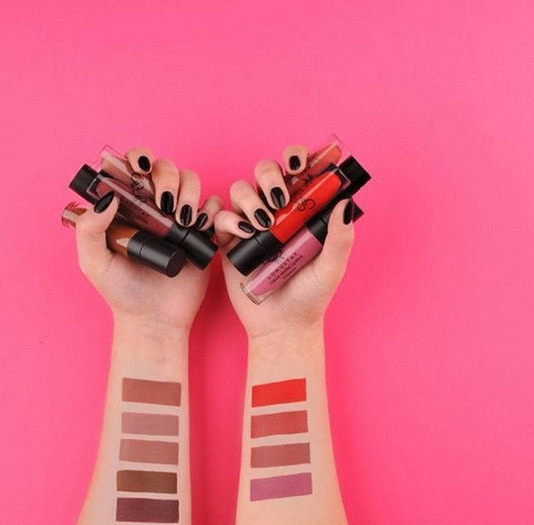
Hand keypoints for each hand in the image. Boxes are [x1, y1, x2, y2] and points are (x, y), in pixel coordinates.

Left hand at [72, 147, 221, 332]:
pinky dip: (211, 211)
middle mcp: (155, 207)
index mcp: (128, 207)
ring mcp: (180, 218)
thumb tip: (107, 197)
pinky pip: (215, 206)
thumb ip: (89, 230)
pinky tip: (199, 228)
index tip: (139, 168)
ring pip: (192, 181)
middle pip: (166, 168)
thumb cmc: (122, 292)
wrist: (154, 318)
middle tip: (164, 205)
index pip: (133, 167)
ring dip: (190, 192)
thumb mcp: (94, 262)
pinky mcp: (203, 233)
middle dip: (167, 178)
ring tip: (182, 221)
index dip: (138, 158)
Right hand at [214, 144, 354, 338]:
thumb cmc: (310, 296)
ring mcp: (251, 224)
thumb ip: (340, 238)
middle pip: (265, 171)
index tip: (299, 162)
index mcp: (301, 211)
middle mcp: (275, 212)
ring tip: (264, 224)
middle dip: (270, 175)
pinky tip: (246, 235)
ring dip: (250, 198)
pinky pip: (221, 217)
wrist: (281, 325)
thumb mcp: (332, 268)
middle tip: (279, 198)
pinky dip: (230, 220)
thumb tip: (345, 202)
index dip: (296, 156)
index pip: (298, 171)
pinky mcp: (230, 241)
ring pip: (241, 189)